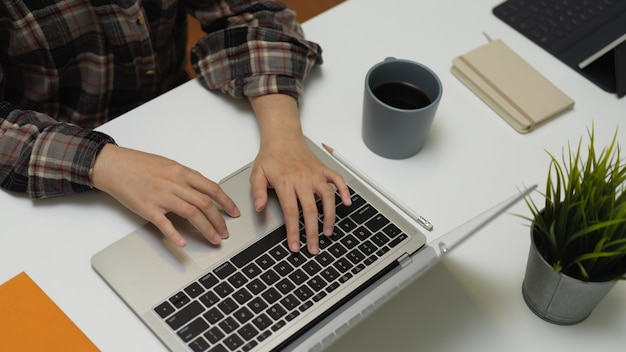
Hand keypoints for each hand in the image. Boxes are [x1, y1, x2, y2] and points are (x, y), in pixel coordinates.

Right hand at [91, 144, 239, 246]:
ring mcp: (161, 195)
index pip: (212, 188)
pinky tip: (183, 243)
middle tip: (225, 233)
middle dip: (219, 220)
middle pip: (205, 203)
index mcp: (181, 172)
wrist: (113, 165)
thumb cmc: (139, 164)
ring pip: (191, 213)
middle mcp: (174, 183)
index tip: (234, 213)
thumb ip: (185, 178)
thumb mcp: (168, 165)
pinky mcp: (147, 207)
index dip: (226, 202)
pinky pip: (164, 223)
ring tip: (214, 239)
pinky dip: (175, 234)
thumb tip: (202, 190)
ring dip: (206, 228)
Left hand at [249, 94, 351, 254]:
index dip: (294, 232)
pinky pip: (338, 180)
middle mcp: (302, 179)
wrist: (283, 138)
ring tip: (328, 232)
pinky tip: (347, 203)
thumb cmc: (270, 157)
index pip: (291, 212)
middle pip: (310, 210)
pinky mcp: (323, 170)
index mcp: (285, 182)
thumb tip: (259, 207)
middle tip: (314, 248)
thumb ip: (257, 191)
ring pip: (327, 198)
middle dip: (312, 232)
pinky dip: (344, 191)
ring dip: (330, 217)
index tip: (296, 246)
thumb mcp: (257, 173)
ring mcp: (315, 174)